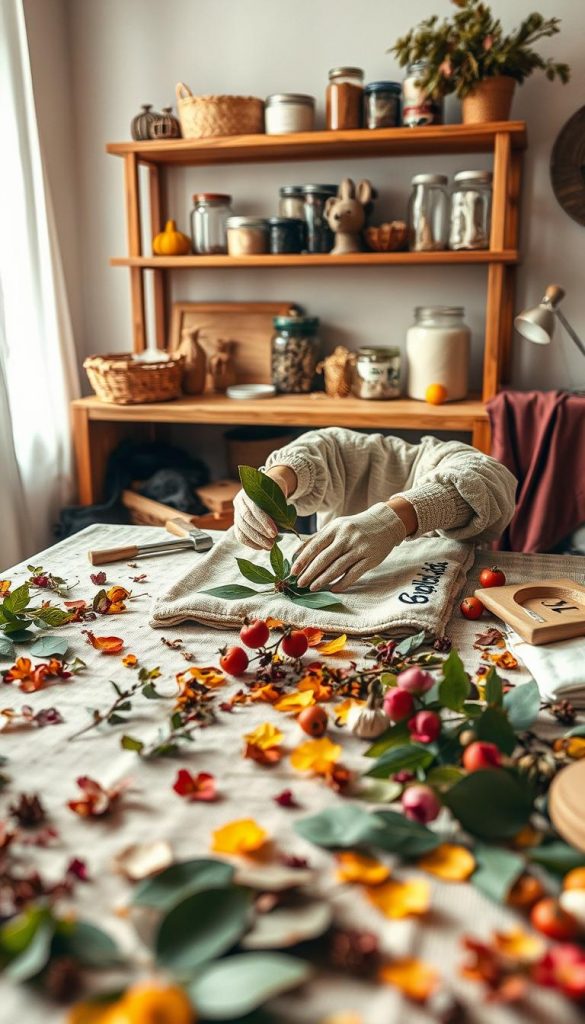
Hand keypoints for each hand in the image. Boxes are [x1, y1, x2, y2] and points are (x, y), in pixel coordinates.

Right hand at [233, 465, 296, 550]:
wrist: (266, 489)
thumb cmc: (276, 492)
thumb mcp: (280, 493)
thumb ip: (280, 505)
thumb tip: (285, 525)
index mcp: (250, 491)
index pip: (255, 508)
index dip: (264, 522)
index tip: (274, 533)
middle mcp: (240, 500)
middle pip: (246, 519)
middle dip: (259, 533)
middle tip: (272, 543)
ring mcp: (236, 511)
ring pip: (241, 528)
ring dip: (255, 540)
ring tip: (269, 547)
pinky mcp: (237, 521)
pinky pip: (239, 534)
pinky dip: (249, 543)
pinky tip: (260, 547)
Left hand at [290, 503, 406, 591]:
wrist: (384, 523)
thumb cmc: (354, 527)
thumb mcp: (336, 527)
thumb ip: (317, 539)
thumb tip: (296, 553)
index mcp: (335, 528)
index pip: (315, 546)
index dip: (303, 560)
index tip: (293, 571)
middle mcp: (346, 537)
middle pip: (324, 558)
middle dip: (310, 572)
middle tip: (300, 583)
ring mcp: (359, 548)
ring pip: (338, 567)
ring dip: (323, 580)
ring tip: (312, 587)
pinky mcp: (370, 558)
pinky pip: (353, 574)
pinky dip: (342, 583)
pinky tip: (333, 589)